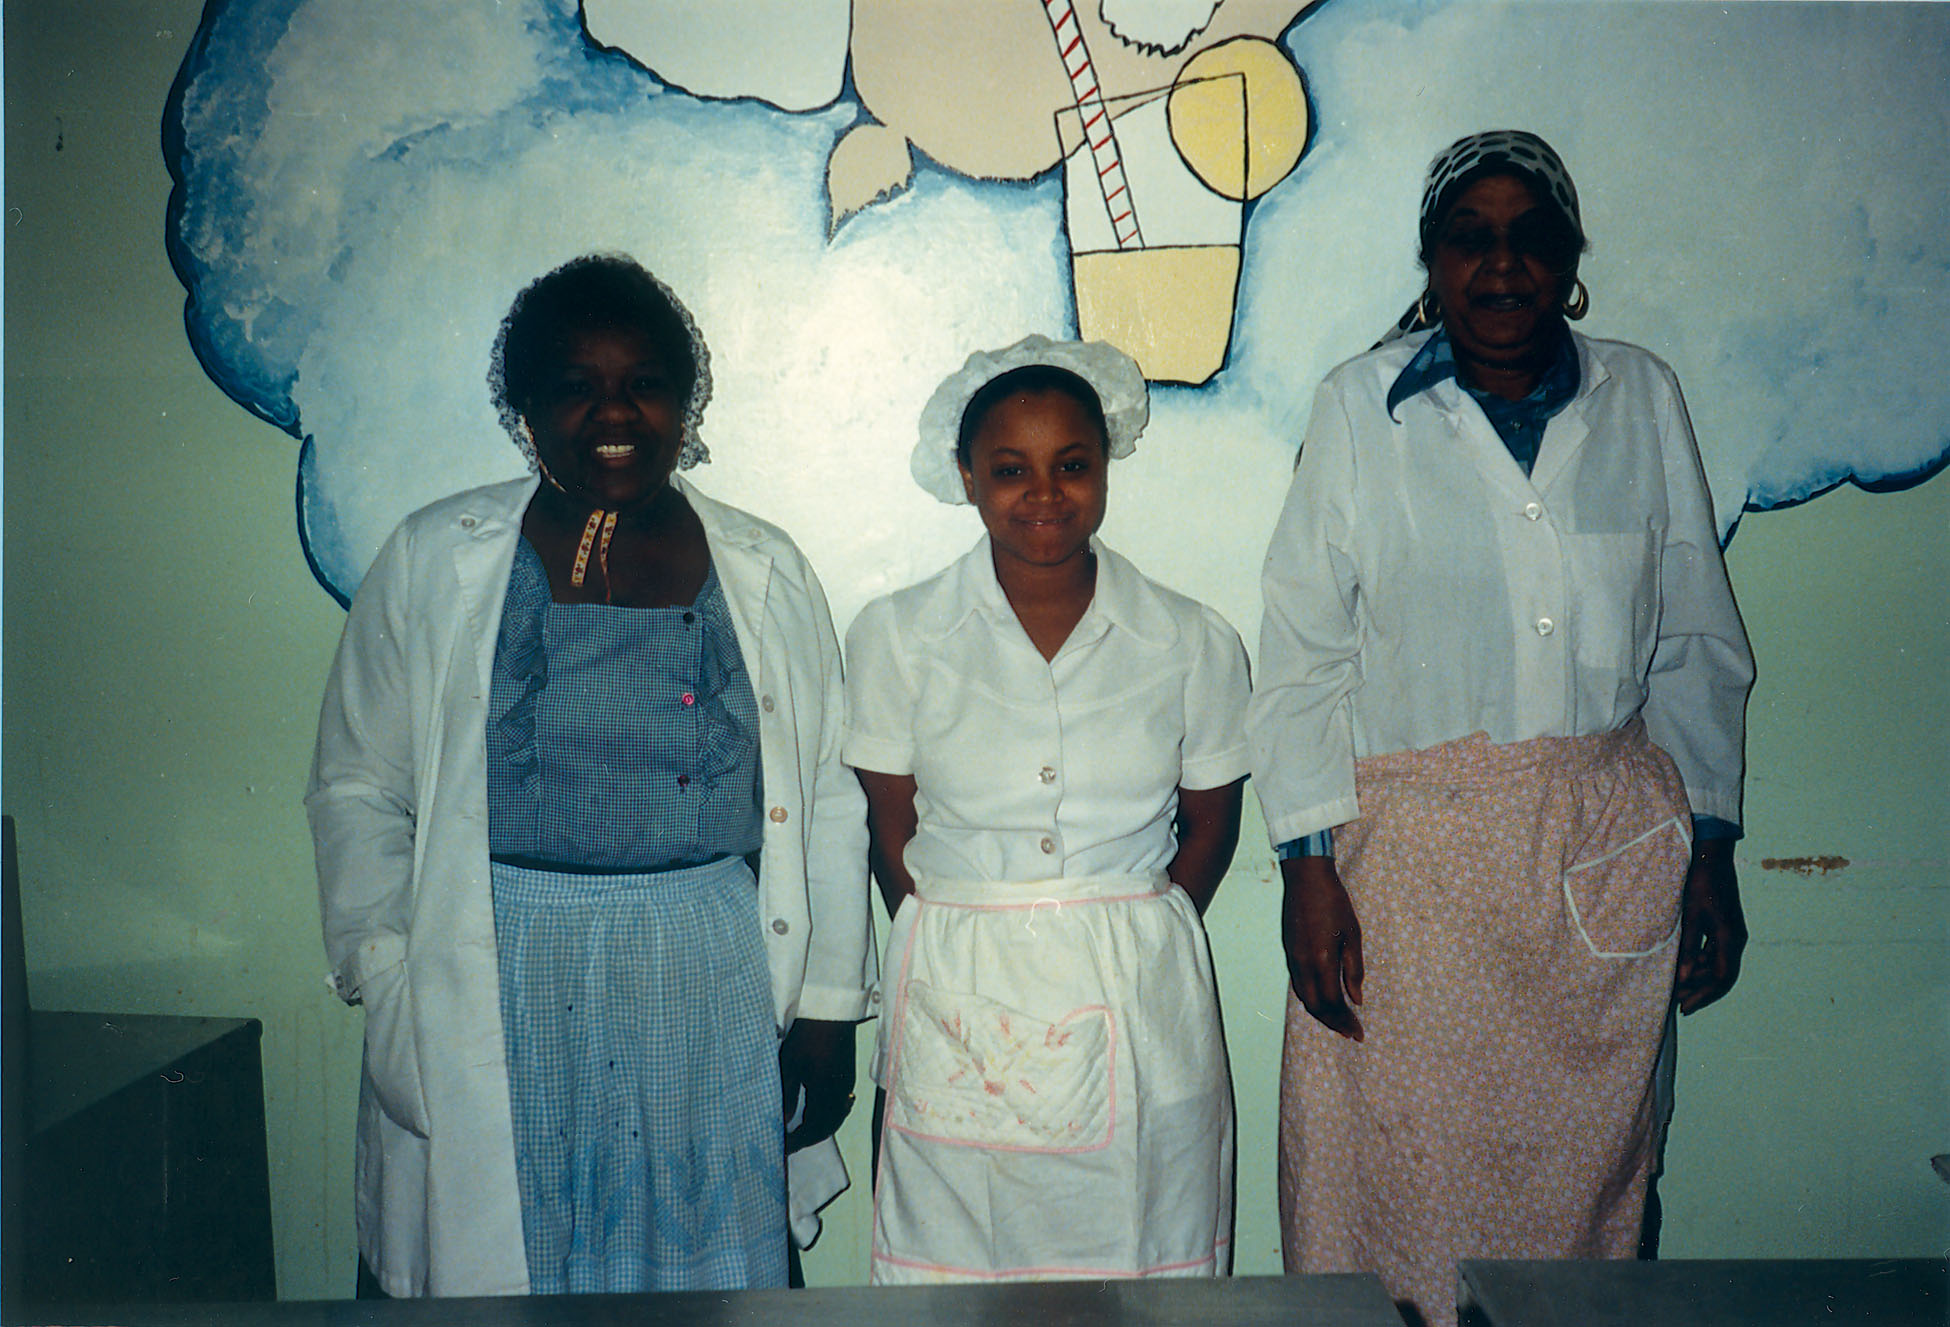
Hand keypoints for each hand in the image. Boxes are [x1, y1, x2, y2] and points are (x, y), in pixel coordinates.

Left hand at [778, 1017, 856, 1152]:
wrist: (831, 1015)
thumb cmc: (808, 1037)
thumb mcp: (790, 1067)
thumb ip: (787, 1096)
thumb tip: (783, 1122)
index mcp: (825, 1094)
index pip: (813, 1128)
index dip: (797, 1141)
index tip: (783, 1147)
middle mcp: (840, 1095)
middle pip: (827, 1127)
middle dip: (809, 1139)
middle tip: (790, 1144)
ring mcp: (847, 1086)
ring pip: (836, 1119)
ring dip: (820, 1130)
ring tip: (802, 1134)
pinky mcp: (848, 1078)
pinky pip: (841, 1108)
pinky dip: (829, 1118)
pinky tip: (819, 1116)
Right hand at [1281, 855, 1364, 1040]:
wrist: (1306, 879)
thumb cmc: (1335, 904)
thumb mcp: (1353, 935)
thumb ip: (1354, 970)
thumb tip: (1357, 999)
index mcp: (1322, 961)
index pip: (1333, 1003)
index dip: (1345, 1021)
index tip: (1358, 1033)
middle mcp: (1304, 965)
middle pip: (1315, 1006)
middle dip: (1333, 1023)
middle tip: (1351, 1032)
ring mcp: (1293, 959)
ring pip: (1305, 997)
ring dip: (1322, 1013)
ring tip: (1339, 1021)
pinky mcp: (1289, 952)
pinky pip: (1300, 985)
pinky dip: (1313, 998)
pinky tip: (1325, 999)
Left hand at [1674, 839, 1745, 1013]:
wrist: (1711, 856)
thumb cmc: (1700, 883)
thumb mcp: (1690, 916)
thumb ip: (1687, 948)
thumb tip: (1682, 978)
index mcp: (1730, 939)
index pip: (1721, 978)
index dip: (1703, 996)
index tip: (1684, 1007)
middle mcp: (1735, 939)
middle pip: (1720, 976)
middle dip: (1699, 991)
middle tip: (1676, 1002)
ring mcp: (1731, 933)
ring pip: (1716, 965)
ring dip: (1698, 977)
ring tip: (1675, 987)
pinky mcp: (1723, 926)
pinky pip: (1713, 953)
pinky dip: (1699, 963)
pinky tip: (1682, 967)